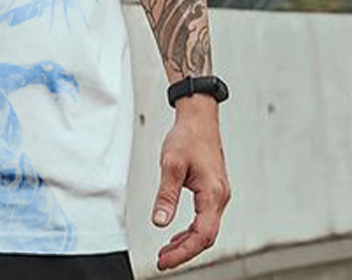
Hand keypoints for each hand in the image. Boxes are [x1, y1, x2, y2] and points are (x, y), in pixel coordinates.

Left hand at [151, 94, 231, 270]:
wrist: (198, 118)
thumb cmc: (188, 137)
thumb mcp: (171, 165)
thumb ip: (166, 196)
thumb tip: (159, 221)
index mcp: (213, 194)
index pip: (202, 235)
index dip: (183, 251)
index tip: (165, 260)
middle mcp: (220, 197)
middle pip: (206, 237)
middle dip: (184, 251)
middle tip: (163, 260)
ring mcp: (218, 194)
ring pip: (206, 229)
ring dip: (187, 242)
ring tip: (167, 250)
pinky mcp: (213, 190)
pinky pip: (205, 218)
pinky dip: (191, 230)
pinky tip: (177, 233)